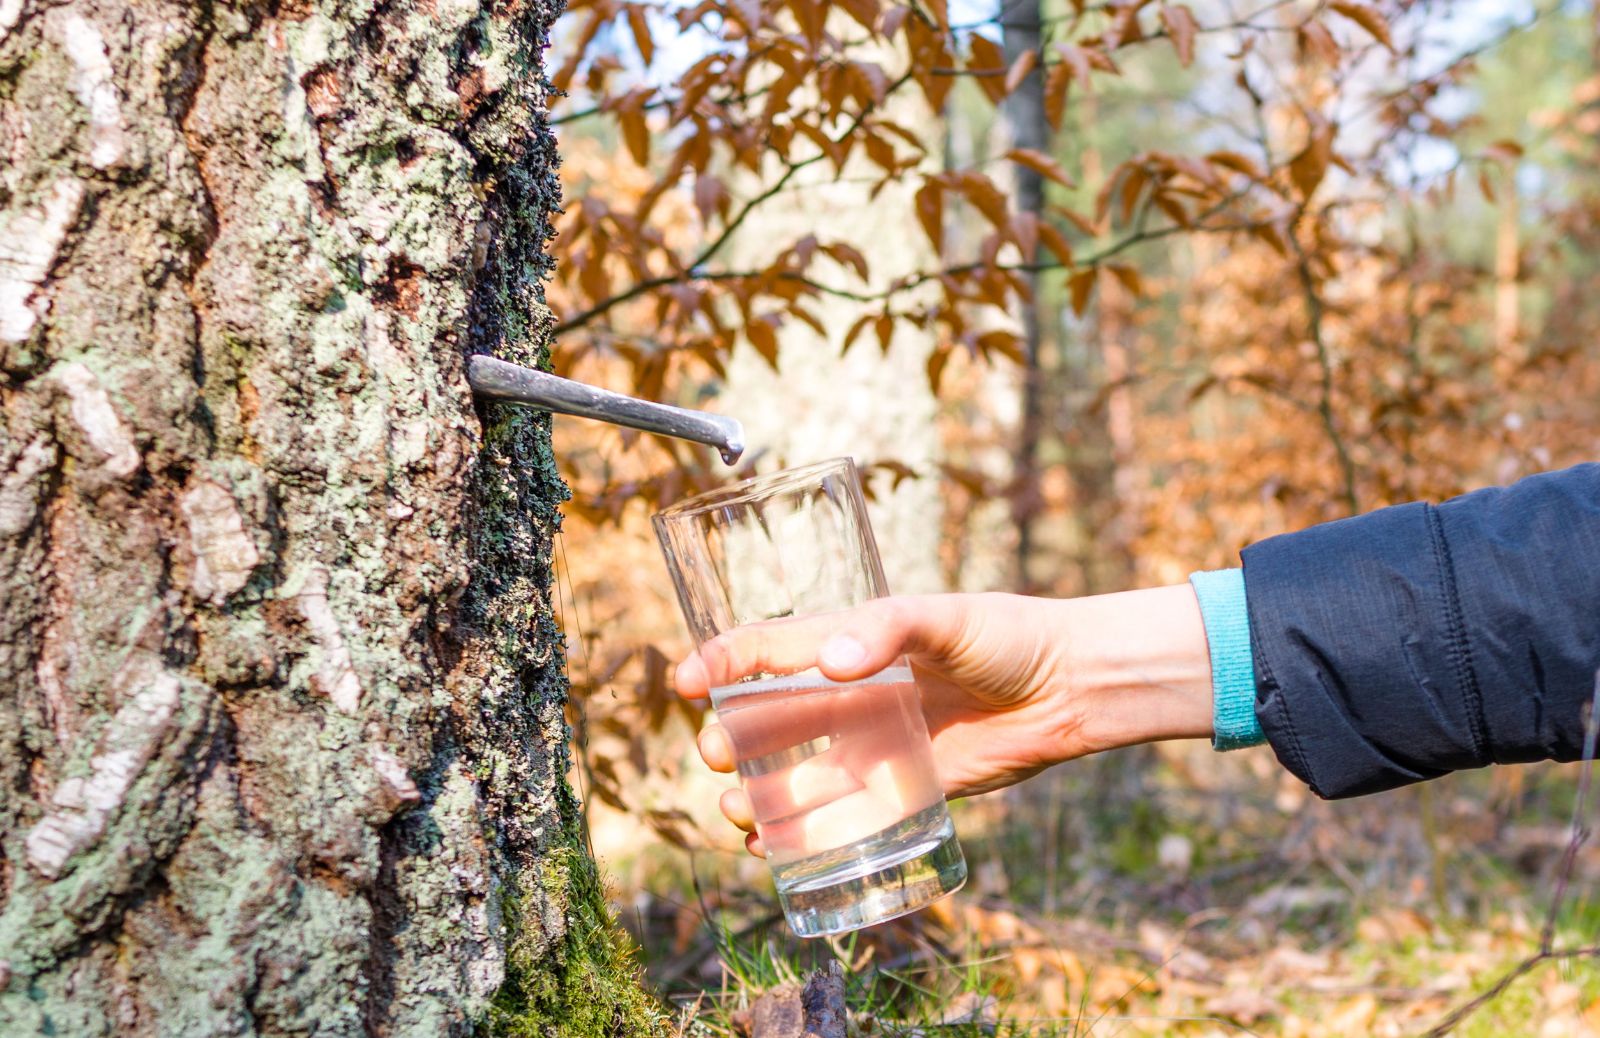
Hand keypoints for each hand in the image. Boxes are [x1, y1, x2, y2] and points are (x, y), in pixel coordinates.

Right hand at [674, 586, 1214, 856]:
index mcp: (854, 643)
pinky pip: (846, 816)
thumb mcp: (947, 617)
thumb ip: (890, 629)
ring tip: (735, 814)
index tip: (682, 681)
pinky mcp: (907, 788)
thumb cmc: (1007, 636)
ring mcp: (878, 745)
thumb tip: (835, 660)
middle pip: (772, 721)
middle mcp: (854, 696)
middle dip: (732, 740)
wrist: (1070, 689)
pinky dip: (807, 834)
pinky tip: (777, 850)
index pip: (770, 650)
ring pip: (799, 776)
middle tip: (715, 757)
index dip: (721, 662)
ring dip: (759, 795)